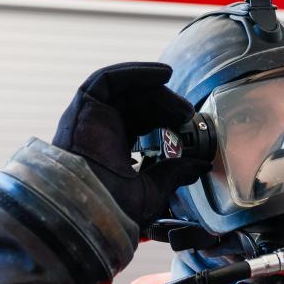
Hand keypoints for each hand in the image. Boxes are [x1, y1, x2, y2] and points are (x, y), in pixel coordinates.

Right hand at [52, 62, 208, 229]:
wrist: (91, 210)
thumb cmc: (114, 209)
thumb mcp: (154, 189)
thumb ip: (175, 174)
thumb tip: (201, 167)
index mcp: (111, 151)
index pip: (140, 123)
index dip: (164, 116)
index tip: (188, 121)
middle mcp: (98, 132)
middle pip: (135, 105)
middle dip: (165, 104)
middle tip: (188, 113)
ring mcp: (89, 120)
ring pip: (125, 91)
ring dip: (155, 88)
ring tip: (181, 99)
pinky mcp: (82, 108)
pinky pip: (107, 80)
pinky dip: (134, 73)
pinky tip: (162, 74)